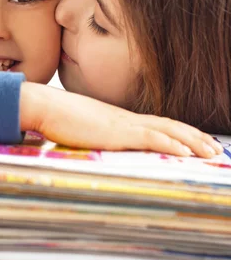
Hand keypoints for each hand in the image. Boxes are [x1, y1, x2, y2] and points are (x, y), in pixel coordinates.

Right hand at [20, 83, 222, 157]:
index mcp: (121, 119)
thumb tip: (101, 143)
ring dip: (193, 142)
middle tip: (216, 150)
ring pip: (168, 130)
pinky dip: (172, 144)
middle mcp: (128, 119)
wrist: (45, 106)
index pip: (159, 125)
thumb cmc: (58, 118)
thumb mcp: (83, 128)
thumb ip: (96, 135)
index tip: (197, 142)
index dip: (181, 133)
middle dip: (196, 138)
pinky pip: (151, 138)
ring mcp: (124, 124)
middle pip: (170, 125)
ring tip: (212, 152)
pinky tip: (187, 153)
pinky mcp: (117, 132)